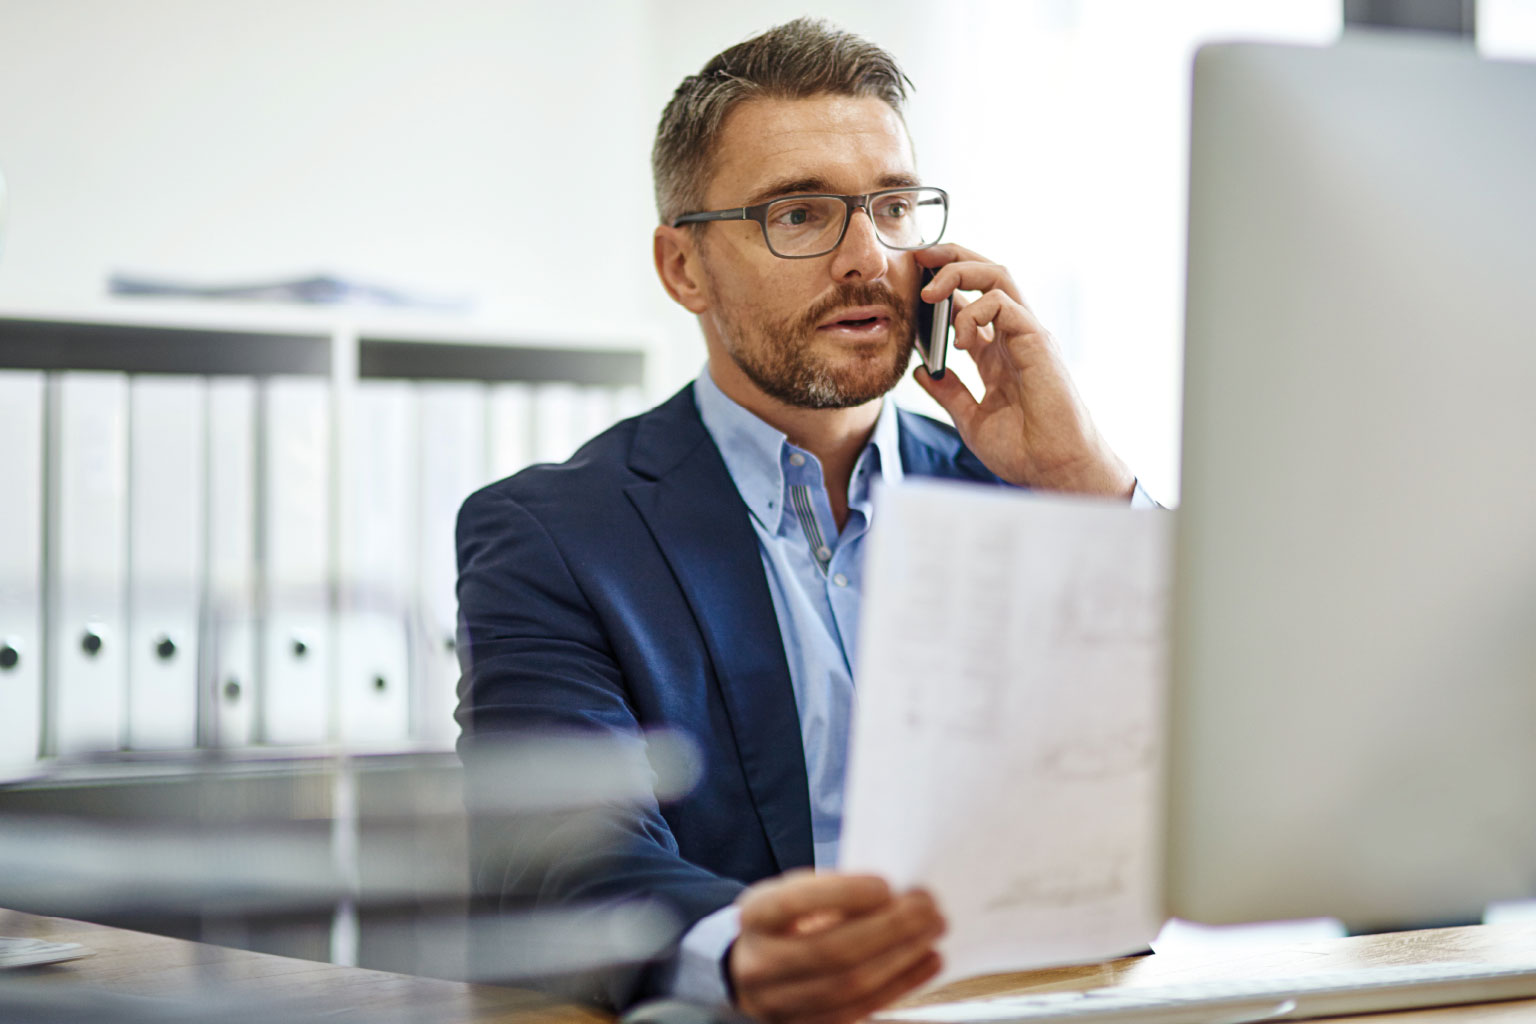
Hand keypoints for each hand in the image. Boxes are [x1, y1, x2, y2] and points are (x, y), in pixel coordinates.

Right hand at [727, 870, 945, 1023]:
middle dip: (889, 929)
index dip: (842, 894)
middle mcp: (760, 964)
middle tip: (928, 909)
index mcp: (754, 917)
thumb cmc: (784, 921)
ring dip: (901, 959)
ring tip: (932, 933)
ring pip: (849, 986)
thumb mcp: (792, 893)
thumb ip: (833, 892)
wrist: (747, 967)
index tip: (885, 885)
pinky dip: (900, 987)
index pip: (794, 903)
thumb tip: (895, 896)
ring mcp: (780, 1003)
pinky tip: (926, 962)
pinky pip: (860, 1011)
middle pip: (831, 951)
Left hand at [913, 245, 1134, 498]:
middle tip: (918, 257)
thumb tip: (922, 370)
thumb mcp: (971, 418)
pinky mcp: (1037, 340)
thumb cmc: (1024, 450)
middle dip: (951, 258)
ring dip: (959, 272)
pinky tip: (959, 339)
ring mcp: (1027, 335)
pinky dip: (975, 310)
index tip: (911, 283)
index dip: (943, 286)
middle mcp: (1014, 336)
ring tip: (929, 292)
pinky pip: (1004, 302)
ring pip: (997, 276)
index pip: (971, 302)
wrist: (1054, 471)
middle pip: (986, 275)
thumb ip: (949, 392)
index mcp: (998, 352)